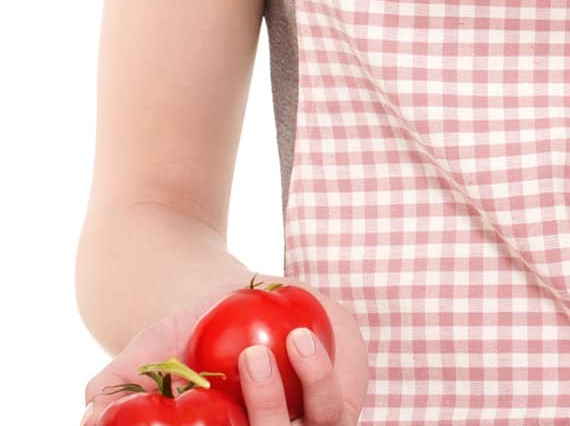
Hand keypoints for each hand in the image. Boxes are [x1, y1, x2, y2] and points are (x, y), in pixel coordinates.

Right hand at [80, 278, 368, 423]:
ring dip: (284, 400)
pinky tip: (298, 339)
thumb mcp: (146, 356)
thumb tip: (88, 414)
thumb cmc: (185, 337)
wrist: (232, 298)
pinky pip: (335, 405)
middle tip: (240, 368)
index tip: (171, 418)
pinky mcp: (339, 405)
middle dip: (261, 416)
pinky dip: (319, 376)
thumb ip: (119, 386)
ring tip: (261, 352)